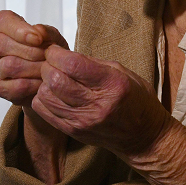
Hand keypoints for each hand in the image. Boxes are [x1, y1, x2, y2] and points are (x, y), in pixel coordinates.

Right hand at [0, 10, 67, 106]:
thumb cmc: (46, 50)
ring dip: (33, 68)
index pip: (2, 21)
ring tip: (47, 68)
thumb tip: (38, 31)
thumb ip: (46, 32)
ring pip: (8, 66)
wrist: (49, 75)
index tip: (38, 39)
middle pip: (1, 44)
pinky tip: (42, 81)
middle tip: (47, 56)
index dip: (19, 30)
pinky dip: (33, 84)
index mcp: (1, 26)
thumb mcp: (51, 37)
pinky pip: (14, 86)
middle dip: (29, 51)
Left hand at [31, 44, 171, 155]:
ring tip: (53, 78)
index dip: (57, 53)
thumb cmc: (135, 100)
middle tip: (52, 62)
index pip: (72, 65)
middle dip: (48, 66)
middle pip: (55, 80)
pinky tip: (53, 93)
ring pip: (46, 96)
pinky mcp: (74, 132)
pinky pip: (44, 112)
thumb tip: (64, 54)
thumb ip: (92, 63)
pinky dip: (42, 98)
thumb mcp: (121, 71)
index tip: (55, 49)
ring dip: (44, 83)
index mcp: (111, 84)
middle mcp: (96, 105)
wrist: (143, 135)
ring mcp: (83, 121)